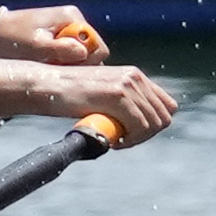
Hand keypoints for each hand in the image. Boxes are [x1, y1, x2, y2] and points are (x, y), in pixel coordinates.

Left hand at [0, 3, 109, 61]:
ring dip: (63, 64)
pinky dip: (56, 62)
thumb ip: (61, 50)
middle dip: (72, 63)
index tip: (64, 65)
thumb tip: (85, 54)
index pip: (97, 46)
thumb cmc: (7, 37)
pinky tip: (40, 62)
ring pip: (77, 56)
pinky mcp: (55, 38)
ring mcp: (64, 29)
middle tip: (49, 65)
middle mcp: (71, 21)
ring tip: (41, 62)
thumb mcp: (34, 47)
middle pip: (89, 52)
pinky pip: (66, 55)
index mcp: (71, 17)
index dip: (85, 61)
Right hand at [41, 63, 182, 145]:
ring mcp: (128, 84)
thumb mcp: (104, 93)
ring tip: (116, 140)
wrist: (48, 85)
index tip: (134, 133)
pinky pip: (139, 126)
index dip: (154, 124)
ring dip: (137, 139)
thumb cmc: (70, 94)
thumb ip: (123, 102)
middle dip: (146, 134)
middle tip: (123, 140)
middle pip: (163, 117)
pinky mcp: (118, 95)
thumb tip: (139, 122)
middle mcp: (135, 77)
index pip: (166, 105)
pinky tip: (114, 141)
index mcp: (135, 75)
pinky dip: (130, 140)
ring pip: (153, 124)